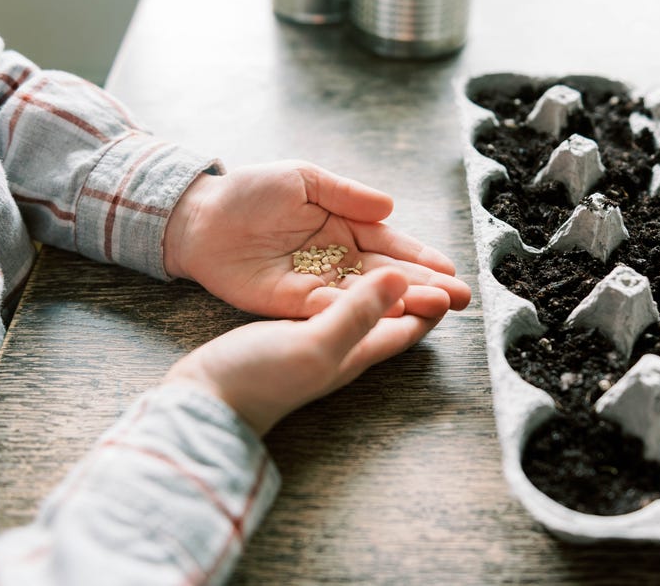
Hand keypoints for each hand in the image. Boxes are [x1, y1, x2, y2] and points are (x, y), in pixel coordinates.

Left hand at [163, 161, 470, 318]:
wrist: (201, 217)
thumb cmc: (250, 191)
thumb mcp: (304, 179)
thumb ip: (346, 194)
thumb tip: (390, 207)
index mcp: (345, 227)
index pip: (391, 245)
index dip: (421, 258)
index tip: (451, 270)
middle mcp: (338, 259)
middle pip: (388, 276)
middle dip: (425, 286)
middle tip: (461, 298)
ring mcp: (318, 284)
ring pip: (366, 297)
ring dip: (401, 302)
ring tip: (436, 308)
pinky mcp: (293, 303)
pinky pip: (332, 308)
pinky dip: (359, 311)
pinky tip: (388, 313)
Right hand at [164, 267, 433, 435]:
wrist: (203, 400)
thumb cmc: (258, 378)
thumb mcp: (315, 342)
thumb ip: (359, 313)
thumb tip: (403, 279)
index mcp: (356, 353)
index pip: (408, 328)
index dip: (433, 304)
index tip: (456, 279)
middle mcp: (342, 349)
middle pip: (391, 319)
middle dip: (417, 294)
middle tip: (440, 267)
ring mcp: (316, 343)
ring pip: (363, 311)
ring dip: (384, 288)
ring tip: (397, 259)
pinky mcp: (291, 336)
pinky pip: (332, 305)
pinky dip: (347, 286)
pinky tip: (340, 272)